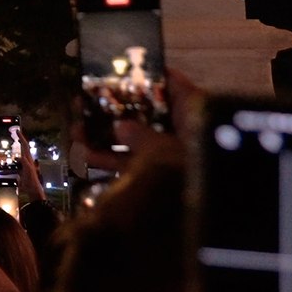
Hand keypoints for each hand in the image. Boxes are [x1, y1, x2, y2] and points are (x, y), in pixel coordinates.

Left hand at [15, 133, 46, 201]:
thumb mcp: (22, 180)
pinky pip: (26, 164)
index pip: (24, 150)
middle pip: (25, 148)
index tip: (18, 133)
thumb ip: (20, 177)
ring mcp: (30, 166)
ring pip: (26, 153)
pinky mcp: (30, 172)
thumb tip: (18, 177)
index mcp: (27, 162)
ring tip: (19, 135)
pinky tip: (20, 155)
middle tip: (17, 130)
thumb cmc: (29, 187)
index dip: (21, 141)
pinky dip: (23, 159)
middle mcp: (29, 162)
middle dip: (21, 138)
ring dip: (23, 144)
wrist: (35, 193)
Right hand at [80, 67, 199, 172]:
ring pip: (139, 140)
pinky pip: (138, 164)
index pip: (170, 84)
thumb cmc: (194, 170)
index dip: (143, 75)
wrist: (213, 218)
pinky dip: (115, 161)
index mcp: (195, 113)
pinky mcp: (168, 180)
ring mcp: (177, 156)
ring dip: (107, 138)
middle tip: (85, 105)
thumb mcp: (164, 149)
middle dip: (114, 111)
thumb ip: (140, 136)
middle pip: (148, 113)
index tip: (112, 72)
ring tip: (77, 132)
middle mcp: (188, 130)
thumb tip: (120, 128)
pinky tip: (88, 157)